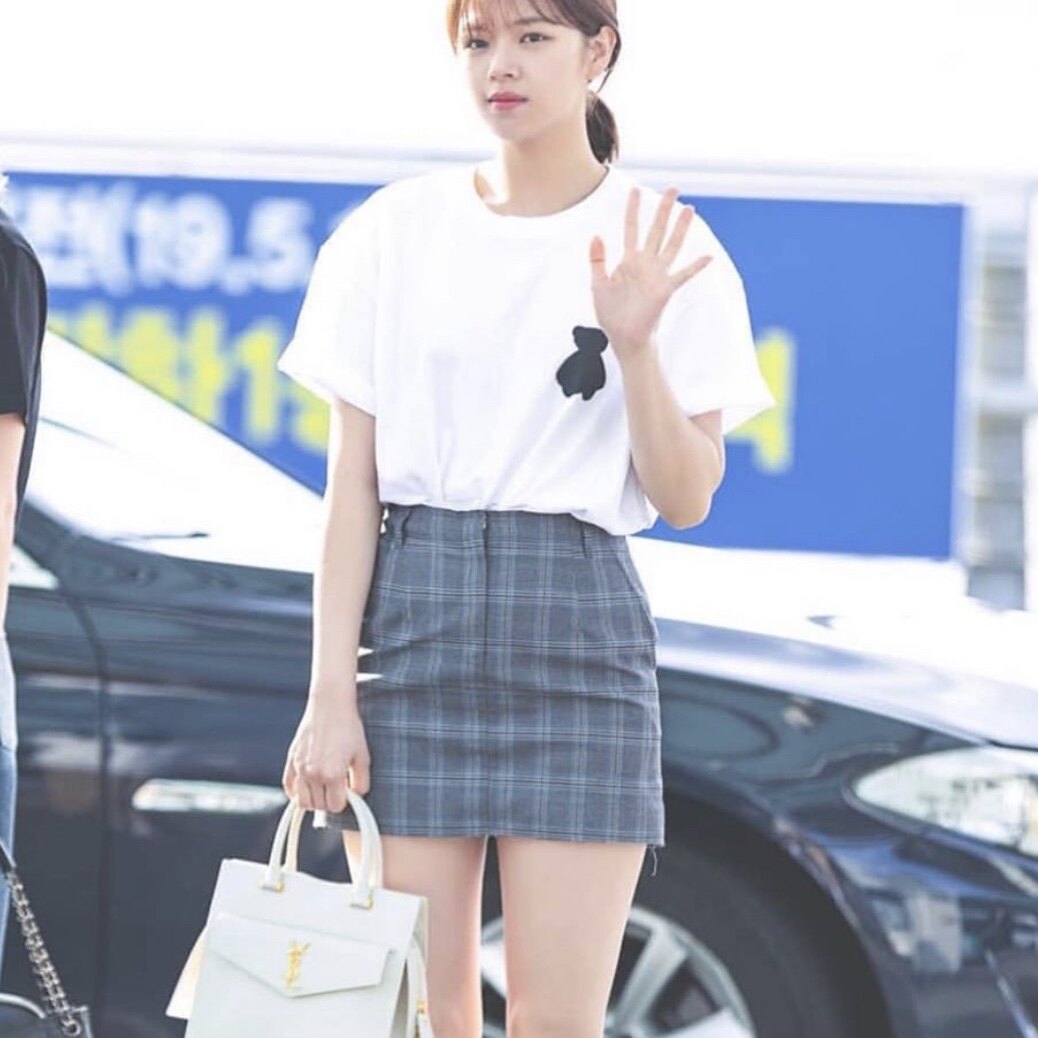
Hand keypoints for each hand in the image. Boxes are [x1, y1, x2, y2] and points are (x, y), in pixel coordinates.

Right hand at [282, 694, 370, 813]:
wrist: (330, 705)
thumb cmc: (349, 728)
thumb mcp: (363, 756)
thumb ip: (362, 781)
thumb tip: (356, 796)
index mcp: (332, 774)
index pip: (335, 806)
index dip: (344, 801)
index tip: (347, 790)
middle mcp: (313, 774)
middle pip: (318, 806)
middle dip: (330, 800)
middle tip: (338, 787)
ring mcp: (299, 767)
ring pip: (302, 801)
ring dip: (314, 799)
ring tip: (324, 788)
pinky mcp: (291, 759)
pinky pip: (288, 787)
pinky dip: (296, 792)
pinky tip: (307, 787)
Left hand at [590, 186, 713, 363]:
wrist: (623, 337)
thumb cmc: (610, 314)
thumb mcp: (598, 284)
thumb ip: (597, 260)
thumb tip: (596, 235)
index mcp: (628, 261)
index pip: (631, 228)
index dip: (633, 209)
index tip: (635, 189)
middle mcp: (645, 264)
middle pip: (656, 230)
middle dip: (664, 209)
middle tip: (673, 189)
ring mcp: (657, 275)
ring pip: (672, 246)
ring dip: (681, 228)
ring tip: (690, 209)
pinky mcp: (665, 290)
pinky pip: (683, 275)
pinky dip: (695, 267)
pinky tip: (707, 257)